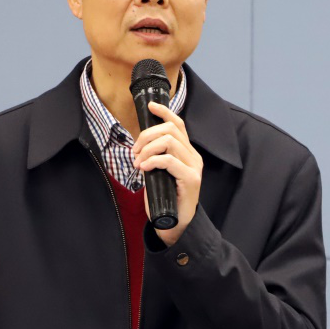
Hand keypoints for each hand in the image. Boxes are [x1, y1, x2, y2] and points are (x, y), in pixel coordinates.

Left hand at [132, 101, 202, 246]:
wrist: (174, 222)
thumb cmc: (164, 196)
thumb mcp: (158, 171)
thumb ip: (155, 156)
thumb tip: (140, 142)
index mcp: (187, 152)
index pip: (178, 123)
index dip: (164, 112)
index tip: (150, 106)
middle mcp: (193, 156)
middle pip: (170, 129)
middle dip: (147, 135)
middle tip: (135, 151)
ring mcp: (194, 167)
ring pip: (169, 142)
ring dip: (148, 149)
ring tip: (138, 162)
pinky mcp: (191, 179)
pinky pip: (169, 161)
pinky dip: (152, 161)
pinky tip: (144, 168)